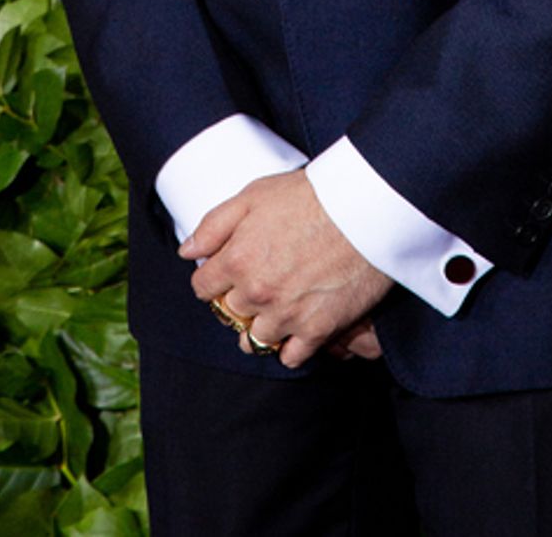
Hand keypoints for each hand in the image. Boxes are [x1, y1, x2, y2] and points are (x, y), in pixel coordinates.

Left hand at [182, 169, 391, 368]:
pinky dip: (290, 347)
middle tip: (257, 285)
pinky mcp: (317, 330)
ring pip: (256, 340)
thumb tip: (187, 251)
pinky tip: (297, 327)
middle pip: (229, 314)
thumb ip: (214, 224)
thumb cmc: (310, 195)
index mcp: (237, 260)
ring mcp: (287, 315)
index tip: (226, 273)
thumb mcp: (254, 194)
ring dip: (260, 328)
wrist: (363, 209)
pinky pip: (290, 357)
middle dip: (237, 301)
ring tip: (275, 309)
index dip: (213, 279)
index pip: (203, 288)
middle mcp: (256, 293)